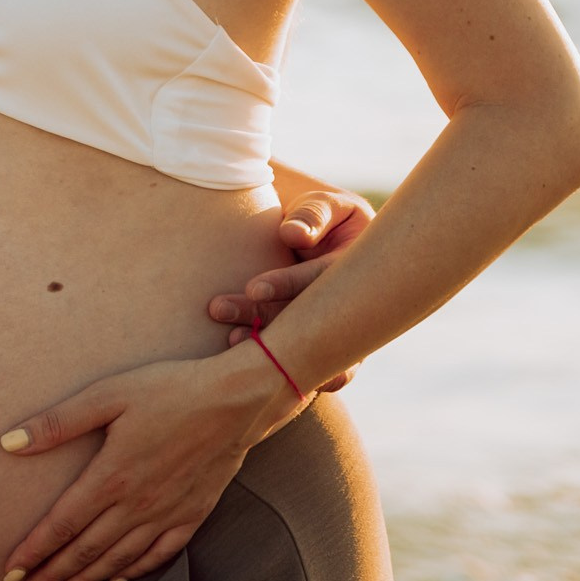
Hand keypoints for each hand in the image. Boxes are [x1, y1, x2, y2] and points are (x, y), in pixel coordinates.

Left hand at [0, 351, 296, 580]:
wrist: (235, 400)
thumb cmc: (169, 390)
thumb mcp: (106, 395)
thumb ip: (56, 423)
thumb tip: (8, 442)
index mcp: (111, 476)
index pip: (62, 524)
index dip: (34, 551)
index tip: (11, 572)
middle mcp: (137, 504)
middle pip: (86, 551)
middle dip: (53, 576)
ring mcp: (166, 514)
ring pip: (118, 560)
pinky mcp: (192, 515)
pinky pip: (158, 555)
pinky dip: (134, 572)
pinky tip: (118, 580)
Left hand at [206, 187, 372, 390]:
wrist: (322, 242)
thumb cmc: (324, 218)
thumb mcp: (327, 206)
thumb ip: (314, 215)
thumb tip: (293, 234)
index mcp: (359, 269)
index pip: (318, 278)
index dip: (286, 284)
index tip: (253, 288)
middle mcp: (354, 308)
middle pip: (306, 317)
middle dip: (264, 319)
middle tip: (219, 311)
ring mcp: (342, 333)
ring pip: (303, 346)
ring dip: (265, 347)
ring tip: (228, 339)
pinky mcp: (326, 350)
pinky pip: (307, 367)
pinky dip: (281, 371)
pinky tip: (248, 374)